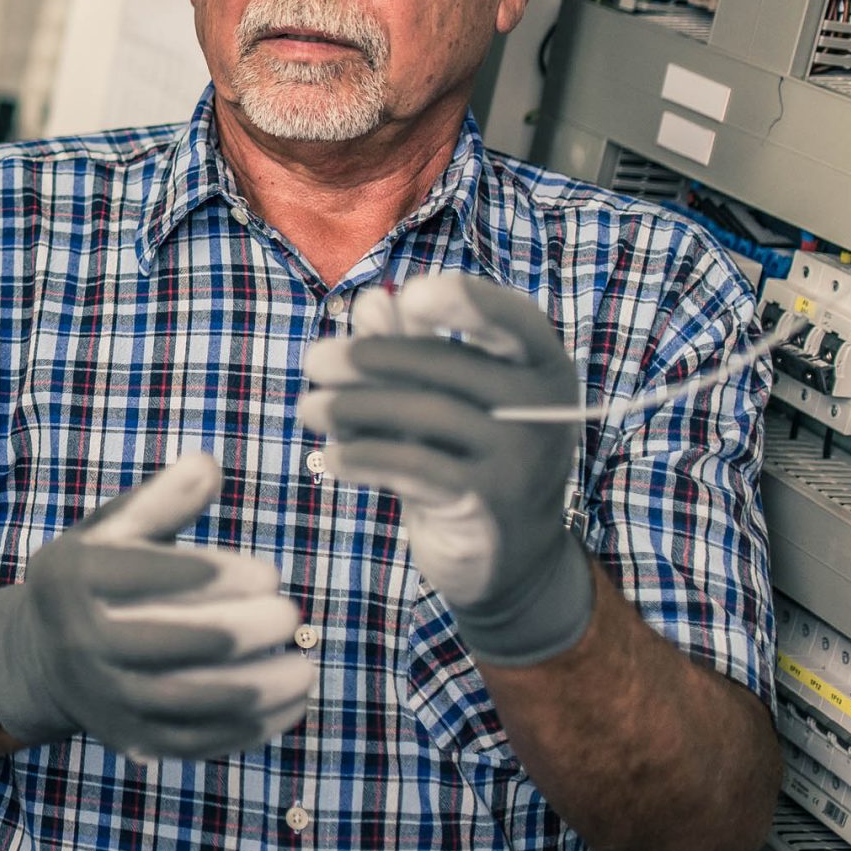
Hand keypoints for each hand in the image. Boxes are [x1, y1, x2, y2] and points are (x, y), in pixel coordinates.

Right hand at [0, 452, 314, 759]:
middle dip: (235, 632)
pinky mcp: (129, 738)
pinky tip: (291, 704)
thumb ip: (162, 500)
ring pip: (182, 702)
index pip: (141, 577)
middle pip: (162, 643)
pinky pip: (193, 742)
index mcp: (72, 577)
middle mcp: (79, 641)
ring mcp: (103, 698)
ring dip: (251, 690)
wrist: (46, 659)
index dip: (210, 577)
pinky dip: (246, 729)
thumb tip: (208, 465)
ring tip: (305, 668)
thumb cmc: (99, 577)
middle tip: (289, 615)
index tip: (269, 573)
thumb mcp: (114, 529)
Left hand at [299, 271, 593, 666]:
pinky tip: (330, 456)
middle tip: (314, 361)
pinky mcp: (487, 502)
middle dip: (370, 359)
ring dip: (353, 408)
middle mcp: (541, 407)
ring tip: (308, 409)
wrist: (509, 555)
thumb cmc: (468, 454)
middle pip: (448, 364)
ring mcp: (520, 458)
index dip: (462, 300)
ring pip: (424, 413)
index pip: (510, 317)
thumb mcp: (445, 395)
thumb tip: (371, 301)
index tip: (408, 296)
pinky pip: (413, 466)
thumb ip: (411, 345)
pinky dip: (363, 457)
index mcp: (541, 364)